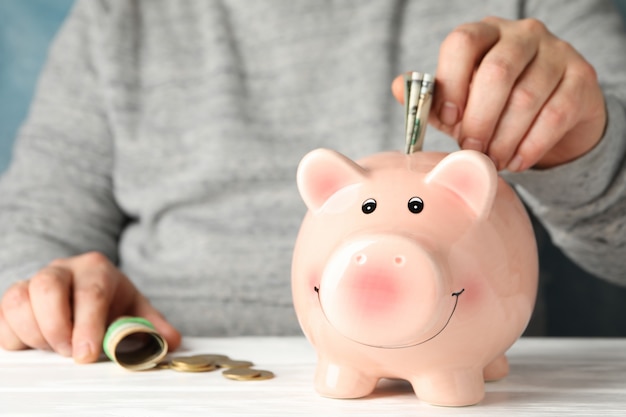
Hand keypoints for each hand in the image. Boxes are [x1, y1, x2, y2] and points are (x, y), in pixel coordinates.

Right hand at [0, 252, 180, 362]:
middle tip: (69, 352)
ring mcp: (34, 280)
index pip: (91, 292)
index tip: (86, 353)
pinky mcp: (13, 298)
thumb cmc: (110, 300)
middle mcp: (62, 269)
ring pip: (18, 300)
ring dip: (34, 333)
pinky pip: (2, 316)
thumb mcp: (135, 309)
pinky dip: (15, 336)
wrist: (86, 288)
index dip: (87, 325)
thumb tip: (169, 341)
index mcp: (96, 268)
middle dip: (56, 327)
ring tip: (55, 349)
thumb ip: (151, 326)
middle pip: (47, 287)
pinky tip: (35, 345)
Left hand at [392, 16, 606, 170]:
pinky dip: (530, 146)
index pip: (462, 43)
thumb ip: (431, 98)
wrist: (553, 117)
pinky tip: (515, 163)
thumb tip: (399, 87)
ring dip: (503, 138)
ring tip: (491, 162)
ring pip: (526, 97)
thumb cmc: (495, 106)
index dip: (451, 83)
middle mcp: (522, 35)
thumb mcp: (459, 103)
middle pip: (497, 72)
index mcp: (485, 34)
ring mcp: (556, 53)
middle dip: (479, 119)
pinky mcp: (582, 78)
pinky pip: (554, 115)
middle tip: (470, 149)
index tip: (447, 120)